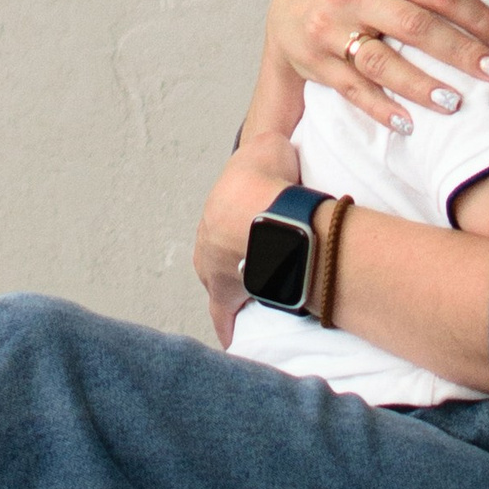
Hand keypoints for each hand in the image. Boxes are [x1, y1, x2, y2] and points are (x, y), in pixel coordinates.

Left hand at [194, 135, 301, 346]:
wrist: (267, 212)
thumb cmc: (268, 180)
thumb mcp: (270, 148)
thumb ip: (272, 151)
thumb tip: (282, 148)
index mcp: (215, 209)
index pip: (225, 221)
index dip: (243, 226)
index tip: (257, 232)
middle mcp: (207, 242)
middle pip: (221, 253)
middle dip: (237, 258)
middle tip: (262, 263)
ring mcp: (214, 271)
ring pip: (223, 282)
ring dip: (237, 287)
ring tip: (260, 292)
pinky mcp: (227, 296)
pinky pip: (224, 316)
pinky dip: (229, 326)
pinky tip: (232, 340)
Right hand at [265, 0, 488, 131]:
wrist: (289, 4)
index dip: (481, 16)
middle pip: (417, 25)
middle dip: (463, 52)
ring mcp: (330, 26)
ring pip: (382, 61)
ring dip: (422, 85)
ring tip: (457, 103)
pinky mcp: (316, 59)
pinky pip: (352, 88)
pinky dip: (380, 108)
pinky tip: (409, 123)